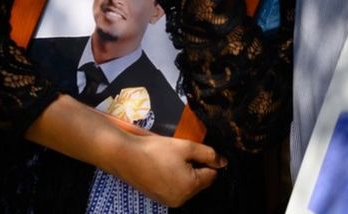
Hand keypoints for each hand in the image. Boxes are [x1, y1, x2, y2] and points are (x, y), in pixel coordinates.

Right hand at [25, 96, 224, 206]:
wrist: (124, 156)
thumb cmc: (156, 150)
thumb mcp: (187, 147)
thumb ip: (208, 154)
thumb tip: (223, 162)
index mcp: (190, 187)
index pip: (211, 174)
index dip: (206, 160)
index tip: (192, 151)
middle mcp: (180, 199)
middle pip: (199, 181)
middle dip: (194, 167)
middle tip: (178, 154)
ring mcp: (167, 201)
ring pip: (187, 184)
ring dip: (184, 172)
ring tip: (168, 159)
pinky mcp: (157, 198)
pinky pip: (174, 187)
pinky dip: (172, 177)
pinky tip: (161, 166)